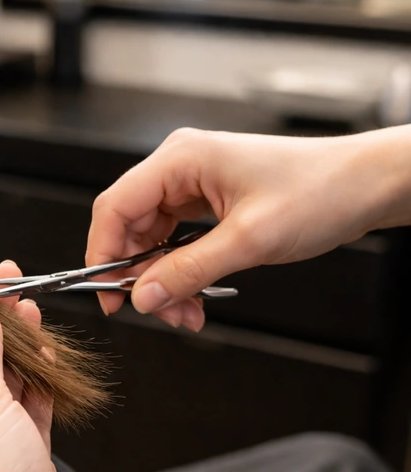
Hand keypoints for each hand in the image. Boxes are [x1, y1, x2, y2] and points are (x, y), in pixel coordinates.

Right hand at [87, 125, 410, 330]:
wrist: (368, 185)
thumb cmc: (321, 191)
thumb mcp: (249, 241)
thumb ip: (188, 271)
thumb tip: (141, 297)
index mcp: (180, 158)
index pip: (115, 207)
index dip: (103, 254)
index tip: (107, 295)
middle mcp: (179, 167)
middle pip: (129, 227)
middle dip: (140, 276)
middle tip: (159, 312)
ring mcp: (192, 184)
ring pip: (151, 240)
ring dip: (162, 281)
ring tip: (186, 312)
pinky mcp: (206, 201)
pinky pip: (174, 242)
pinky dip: (180, 273)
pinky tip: (194, 296)